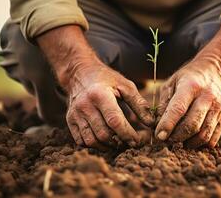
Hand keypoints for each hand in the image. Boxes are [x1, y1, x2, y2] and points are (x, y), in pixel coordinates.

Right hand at [37, 25, 153, 149]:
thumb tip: (151, 123)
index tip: (138, 141)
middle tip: (130, 143)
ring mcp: (75, 114)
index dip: (128, 134)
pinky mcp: (70, 121)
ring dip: (108, 146)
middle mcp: (85, 105)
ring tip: (119, 142)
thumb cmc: (107, 80)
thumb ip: (140, 104)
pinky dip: (95, 146)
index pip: (114, 121)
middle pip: (104, 134)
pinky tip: (105, 141)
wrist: (80, 73)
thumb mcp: (126, 86)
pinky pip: (81, 141)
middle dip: (120, 142)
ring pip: (92, 141)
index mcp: (100, 95)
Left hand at [155, 59, 220, 147]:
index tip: (159, 136)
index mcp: (191, 86)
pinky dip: (200, 144)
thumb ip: (163, 102)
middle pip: (192, 125)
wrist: (214, 70)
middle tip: (167, 139)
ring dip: (188, 143)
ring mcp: (218, 108)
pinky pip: (212, 138)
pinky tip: (190, 141)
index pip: (178, 109)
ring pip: (203, 135)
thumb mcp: (171, 82)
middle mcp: (207, 97)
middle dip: (176, 137)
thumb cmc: (188, 77)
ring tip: (178, 141)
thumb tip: (157, 124)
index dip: (167, 124)